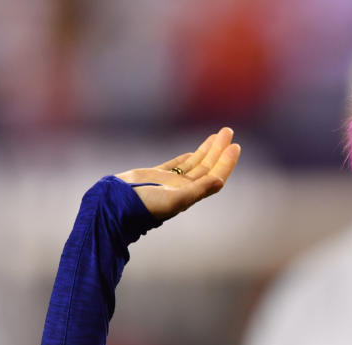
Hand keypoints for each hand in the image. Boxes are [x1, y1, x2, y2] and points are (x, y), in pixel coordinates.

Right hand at [116, 128, 240, 220]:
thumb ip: (198, 190)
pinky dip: (185, 158)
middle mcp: (183, 188)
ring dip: (206, 149)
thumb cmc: (146, 205)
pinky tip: (193, 152)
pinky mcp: (155, 176)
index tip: (235, 146)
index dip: (226, 162)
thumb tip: (220, 181)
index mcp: (190, 194)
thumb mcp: (175, 199)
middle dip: (219, 149)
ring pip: (193, 163)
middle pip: (207, 166)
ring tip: (217, 135)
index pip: (214, 176)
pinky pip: (175, 165)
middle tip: (228, 131)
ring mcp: (169, 182)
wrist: (116, 204)